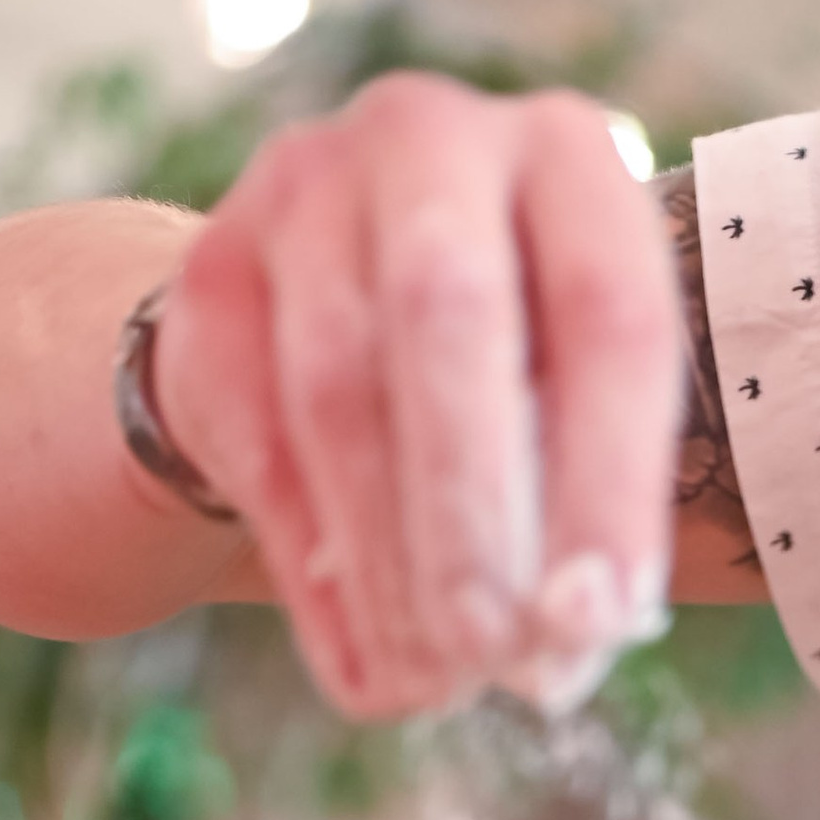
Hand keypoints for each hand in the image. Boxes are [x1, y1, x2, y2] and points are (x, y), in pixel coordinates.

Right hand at [153, 70, 686, 718]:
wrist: (328, 307)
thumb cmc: (510, 374)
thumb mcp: (579, 397)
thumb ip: (591, 491)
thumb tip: (578, 628)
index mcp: (565, 158)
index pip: (606, 313)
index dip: (608, 479)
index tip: (601, 618)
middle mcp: (430, 139)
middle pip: (446, 315)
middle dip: (472, 509)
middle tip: (497, 652)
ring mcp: (303, 191)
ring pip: (337, 387)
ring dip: (390, 559)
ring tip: (439, 680)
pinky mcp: (210, 272)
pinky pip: (257, 438)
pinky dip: (318, 575)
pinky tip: (368, 667)